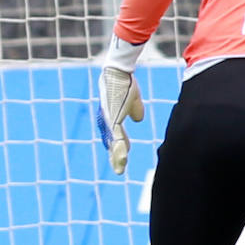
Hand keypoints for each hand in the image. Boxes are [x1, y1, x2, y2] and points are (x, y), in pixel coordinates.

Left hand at [97, 36, 146, 175]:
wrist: (118, 73)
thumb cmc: (124, 83)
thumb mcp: (133, 100)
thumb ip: (135, 110)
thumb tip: (138, 120)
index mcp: (110, 119)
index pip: (114, 137)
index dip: (118, 149)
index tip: (121, 160)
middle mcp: (106, 122)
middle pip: (111, 143)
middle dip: (115, 157)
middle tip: (119, 171)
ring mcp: (108, 121)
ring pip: (113, 144)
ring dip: (117, 158)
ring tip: (120, 170)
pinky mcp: (112, 119)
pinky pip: (117, 138)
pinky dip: (119, 149)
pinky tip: (122, 159)